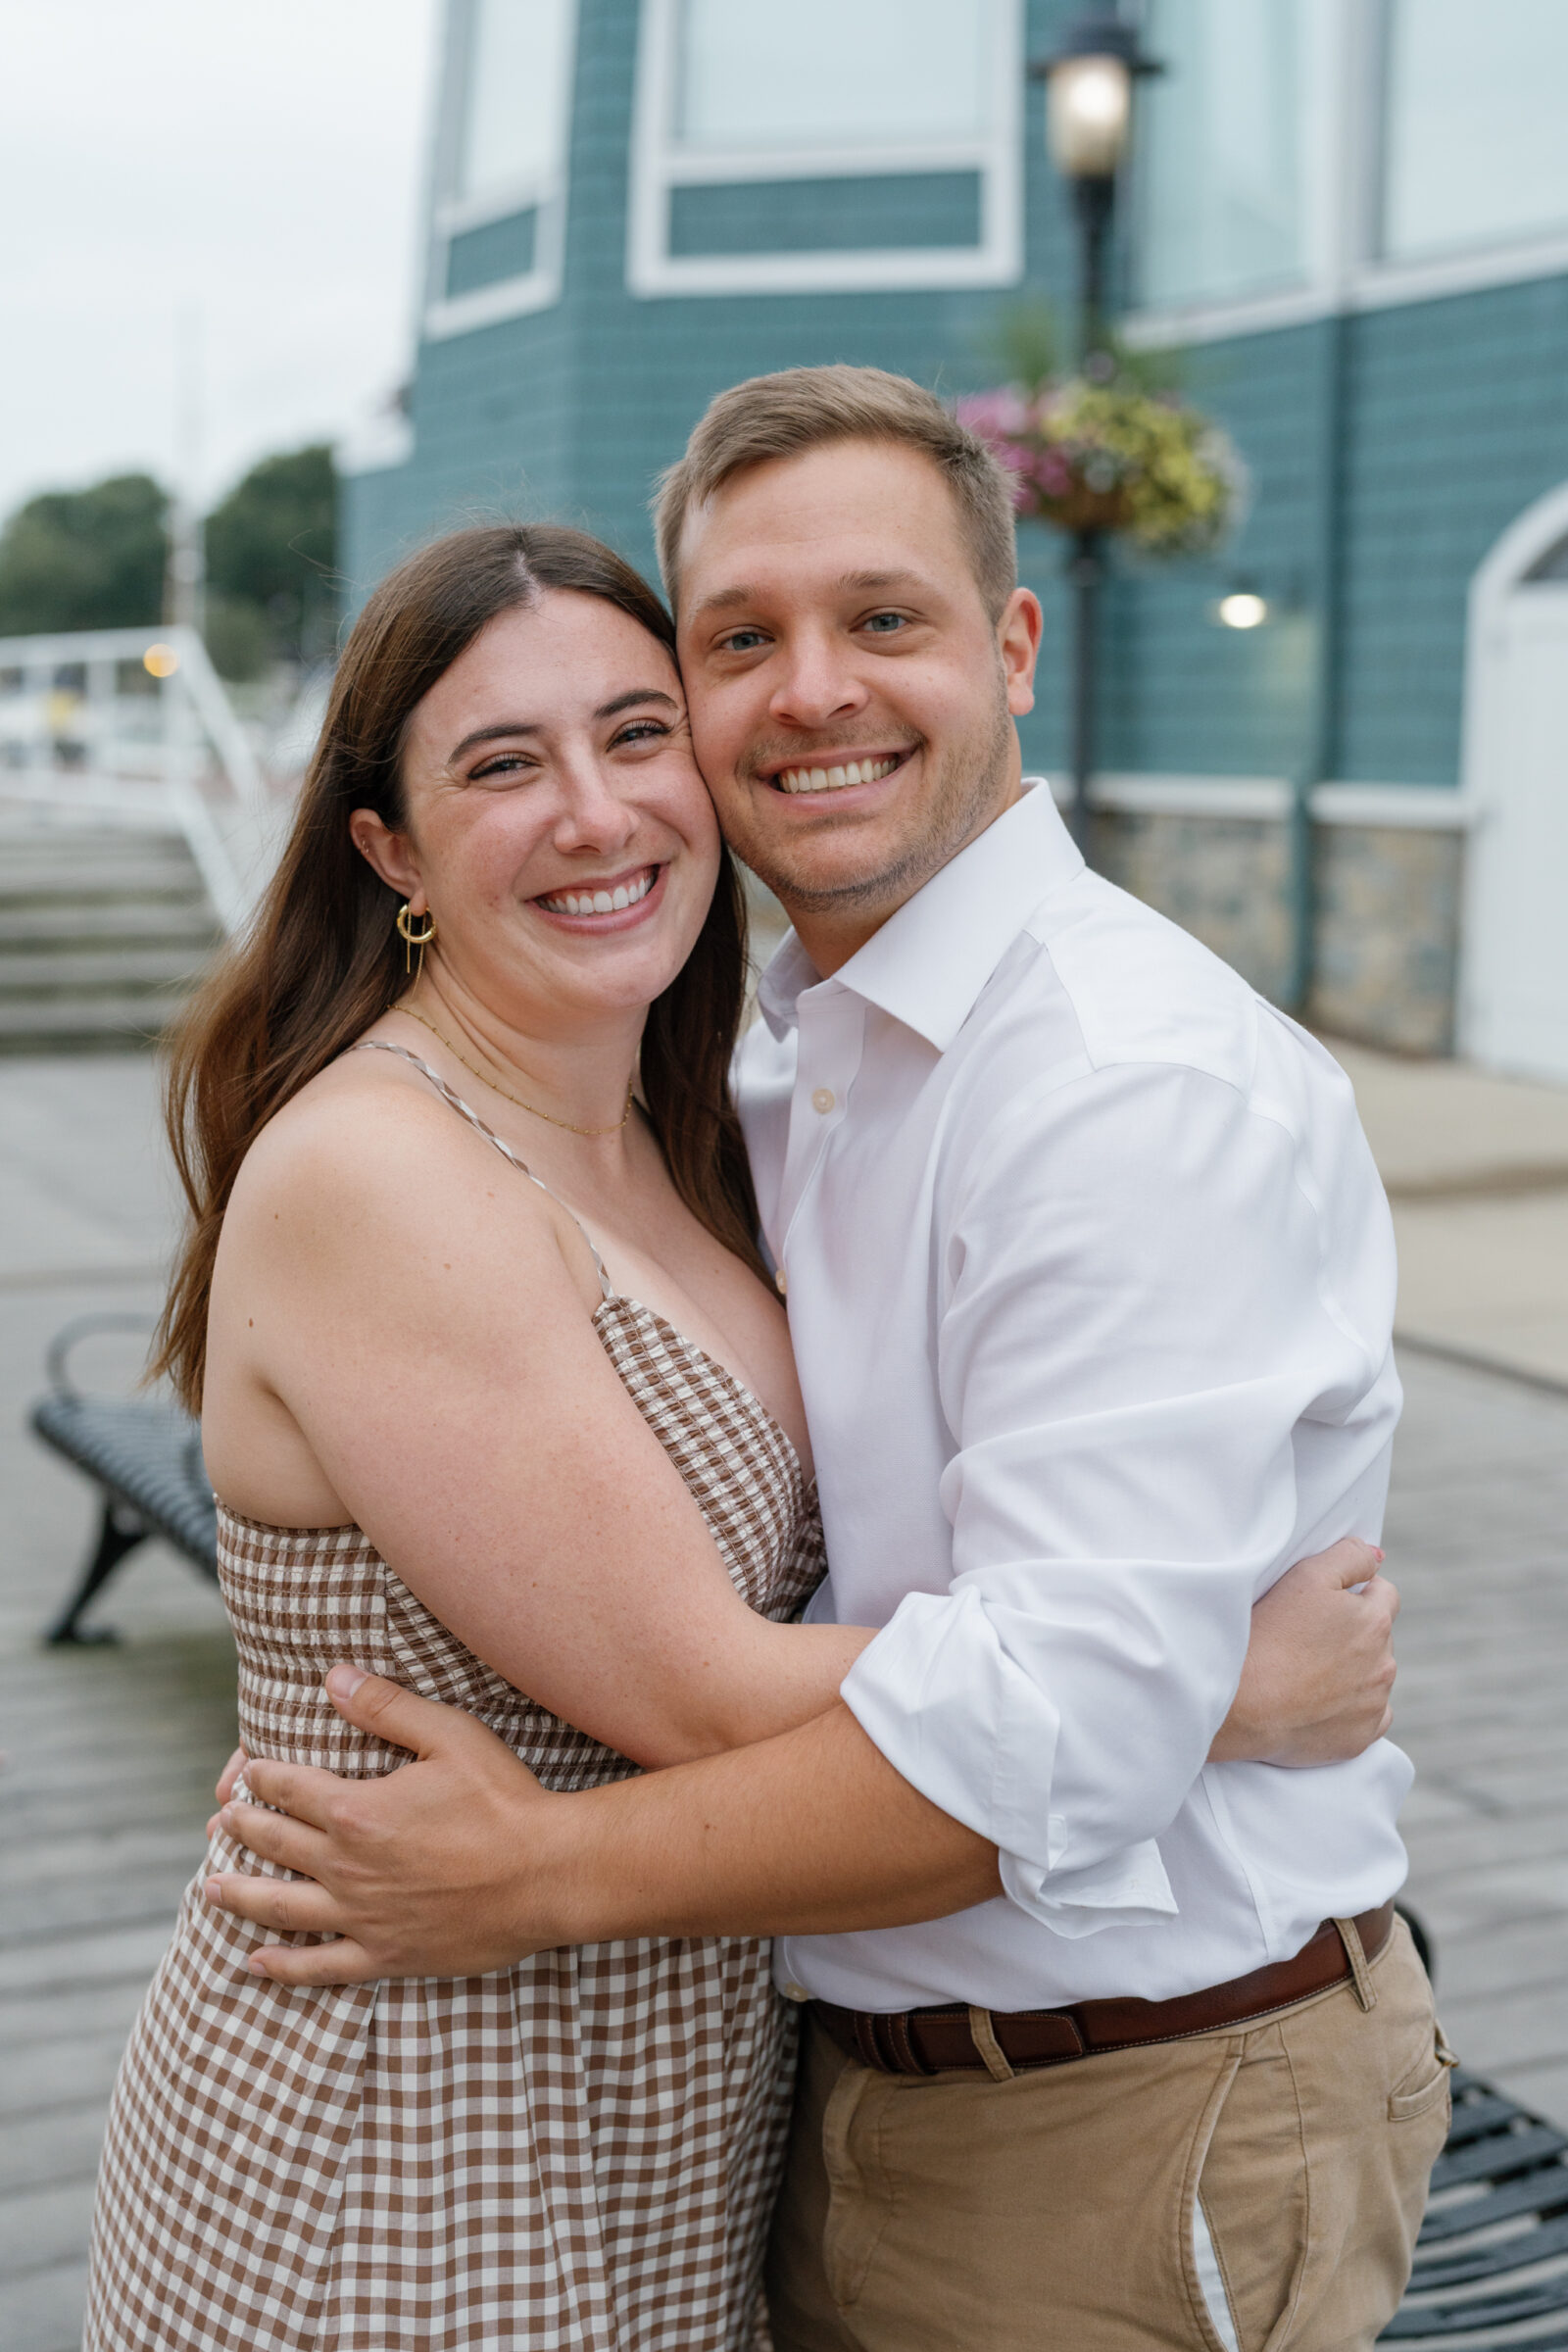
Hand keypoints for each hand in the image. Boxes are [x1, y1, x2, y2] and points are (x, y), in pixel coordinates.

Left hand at [202, 1665, 560, 1984]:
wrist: (547, 1874)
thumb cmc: (503, 1799)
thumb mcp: (449, 1735)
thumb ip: (385, 1706)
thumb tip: (333, 1676)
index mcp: (356, 1810)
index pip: (289, 1788)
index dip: (260, 1776)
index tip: (244, 1772)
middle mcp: (346, 1866)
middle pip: (275, 1844)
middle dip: (241, 1829)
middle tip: (219, 1822)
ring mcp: (362, 1916)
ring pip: (281, 1907)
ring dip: (240, 1896)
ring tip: (210, 1890)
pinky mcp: (385, 1954)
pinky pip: (320, 1966)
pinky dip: (283, 1967)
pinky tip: (256, 1963)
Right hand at [1211, 1538, 1397, 1766]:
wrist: (1243, 1706)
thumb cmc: (1270, 1634)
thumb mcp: (1305, 1577)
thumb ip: (1348, 1557)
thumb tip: (1377, 1556)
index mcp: (1375, 1621)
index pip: (1384, 1594)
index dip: (1356, 1592)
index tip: (1326, 1604)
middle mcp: (1384, 1664)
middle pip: (1379, 1636)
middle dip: (1354, 1632)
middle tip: (1308, 1637)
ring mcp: (1374, 1705)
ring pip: (1375, 1677)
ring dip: (1354, 1670)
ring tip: (1308, 1671)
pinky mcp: (1360, 1739)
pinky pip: (1370, 1717)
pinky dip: (1352, 1709)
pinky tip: (1320, 1703)